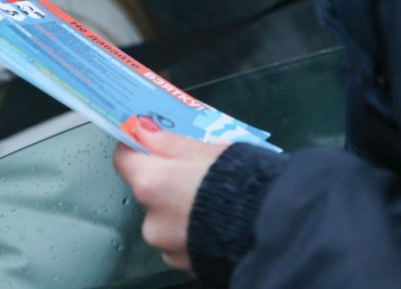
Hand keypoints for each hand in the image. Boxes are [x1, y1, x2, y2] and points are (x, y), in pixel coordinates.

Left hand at [113, 118, 228, 271]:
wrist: (276, 232)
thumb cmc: (242, 183)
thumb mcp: (209, 150)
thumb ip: (171, 143)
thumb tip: (144, 131)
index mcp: (151, 185)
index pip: (123, 159)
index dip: (136, 147)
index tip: (150, 140)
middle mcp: (151, 220)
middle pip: (148, 192)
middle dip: (167, 181)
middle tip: (197, 171)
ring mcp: (168, 248)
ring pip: (166, 219)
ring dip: (182, 210)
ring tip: (217, 201)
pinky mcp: (187, 268)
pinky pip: (183, 242)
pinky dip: (194, 231)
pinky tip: (219, 223)